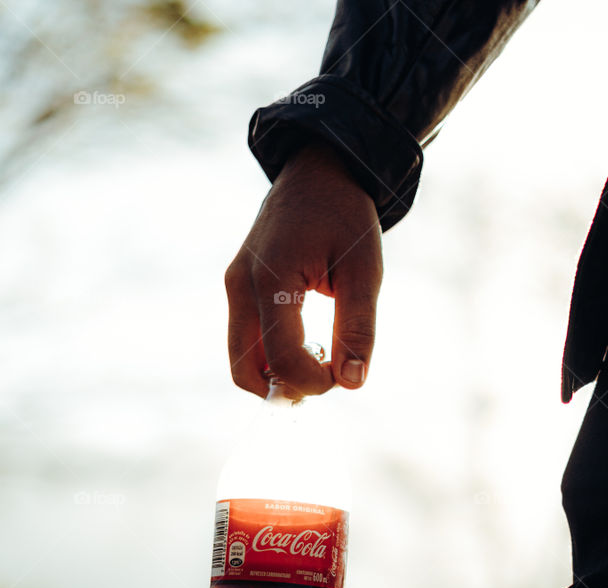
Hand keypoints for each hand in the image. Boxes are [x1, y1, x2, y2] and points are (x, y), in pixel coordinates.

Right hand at [225, 140, 382, 398]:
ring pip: (242, 361)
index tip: (346, 373)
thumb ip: (358, 329)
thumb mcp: (364, 272)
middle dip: (287, 388)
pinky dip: (272, 358)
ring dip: (278, 376)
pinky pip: (246, 341)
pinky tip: (306, 343)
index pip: (283, 360)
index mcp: (271, 279)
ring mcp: (234, 286)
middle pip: (245, 372)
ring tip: (319, 357)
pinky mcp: (237, 287)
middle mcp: (241, 285)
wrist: (319, 170)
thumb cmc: (345, 216)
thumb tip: (353, 384)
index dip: (316, 382)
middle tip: (326, 376)